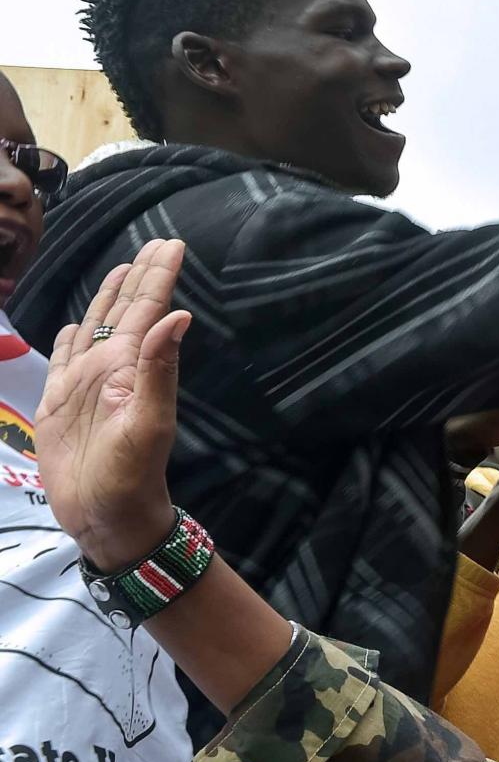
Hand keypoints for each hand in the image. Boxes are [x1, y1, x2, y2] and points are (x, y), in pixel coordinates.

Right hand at [31, 237, 191, 569]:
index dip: (158, 277)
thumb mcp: (149, 422)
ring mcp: (84, 384)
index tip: (173, 244)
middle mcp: (111, 369)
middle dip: (138, 276)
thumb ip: (160, 369)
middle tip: (154, 244)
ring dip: (107, 298)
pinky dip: (67, 338)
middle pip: (125, 311)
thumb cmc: (132, 476)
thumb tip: (178, 315)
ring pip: (95, 328)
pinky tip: (74, 325)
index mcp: (132, 368)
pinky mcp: (58, 403)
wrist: (106, 517)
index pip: (148, 310)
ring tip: (121, 269)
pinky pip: (62, 359)